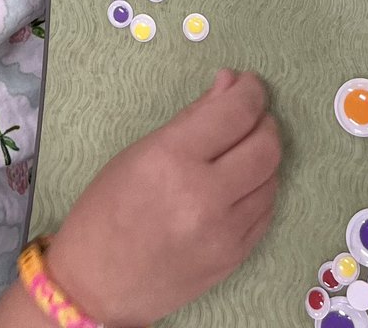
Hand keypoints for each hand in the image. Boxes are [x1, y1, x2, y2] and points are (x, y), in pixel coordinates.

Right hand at [47, 71, 280, 327]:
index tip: (249, 85)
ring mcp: (222, 233)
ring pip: (272, 178)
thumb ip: (194, 116)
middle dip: (264, 122)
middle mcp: (203, 197)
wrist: (95, 286)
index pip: (236, 113)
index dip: (251, 91)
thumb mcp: (142, 151)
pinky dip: (259, 190)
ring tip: (239, 152)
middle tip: (249, 117)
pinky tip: (239, 185)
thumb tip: (231, 82)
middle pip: (266, 146)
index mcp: (172, 159)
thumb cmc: (107, 209)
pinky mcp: (233, 258)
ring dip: (262, 157)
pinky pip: (266, 211)